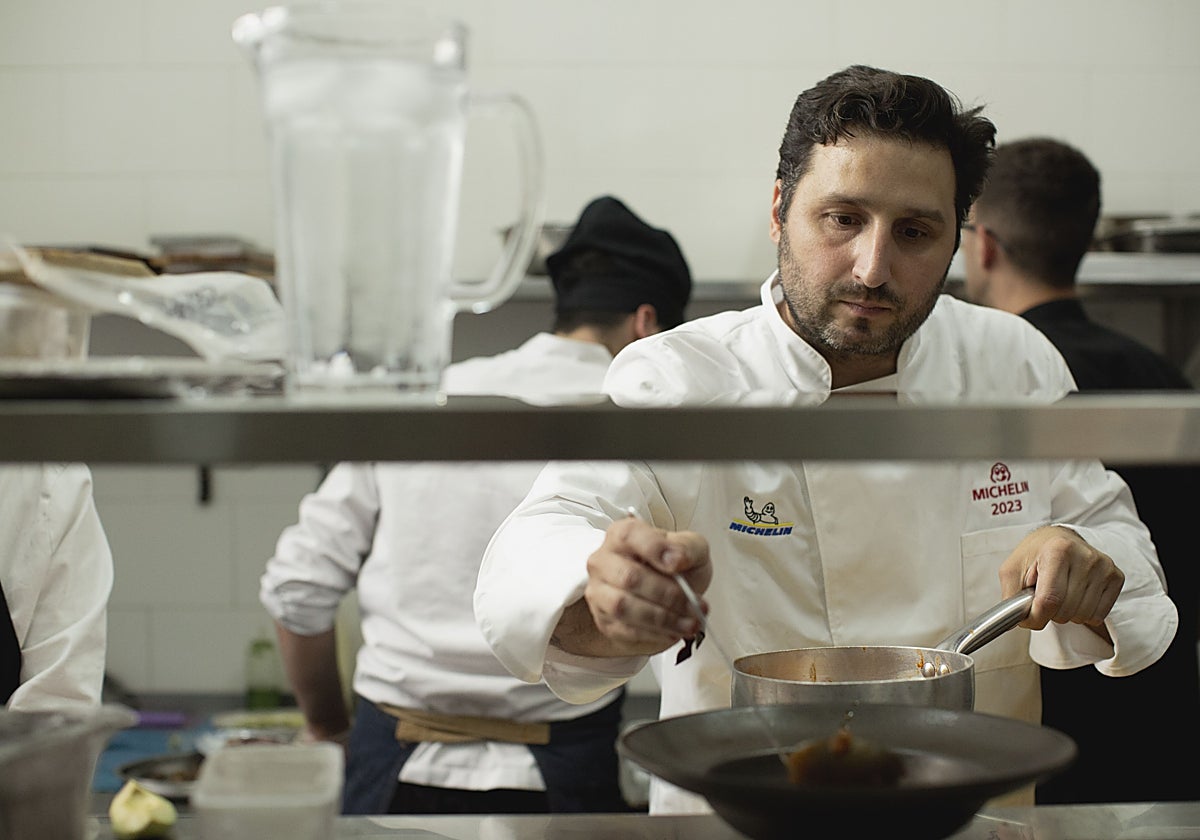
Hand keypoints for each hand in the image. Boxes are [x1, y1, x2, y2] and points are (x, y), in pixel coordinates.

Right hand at [554, 515, 710, 657]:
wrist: (670, 596)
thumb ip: (687, 547)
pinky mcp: (604, 620)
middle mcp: (604, 561)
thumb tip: (676, 558)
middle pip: (629, 577)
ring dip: (662, 619)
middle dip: (668, 595)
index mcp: (623, 535)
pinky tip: (674, 631)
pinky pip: (625, 630)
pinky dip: (655, 634)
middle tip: (695, 604)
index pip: (630, 536)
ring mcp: (600, 591)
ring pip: (623, 607)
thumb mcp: (692, 549)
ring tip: (689, 623)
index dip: (654, 549)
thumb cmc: (676, 568)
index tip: (677, 564)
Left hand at [999, 525, 1123, 635]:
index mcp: (1057, 550)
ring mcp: (1104, 567)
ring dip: (1067, 613)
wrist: (1057, 539)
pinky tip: (1075, 595)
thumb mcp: (1011, 571)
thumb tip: (1013, 623)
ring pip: (1083, 616)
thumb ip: (1010, 598)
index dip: (1036, 616)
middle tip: (1044, 595)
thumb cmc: (1034, 555)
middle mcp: (1085, 557)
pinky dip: (1083, 613)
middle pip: (1066, 611)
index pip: (1049, 600)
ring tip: (1060, 593)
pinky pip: (1098, 616)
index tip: (1029, 616)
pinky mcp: (1116, 577)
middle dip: (1050, 613)